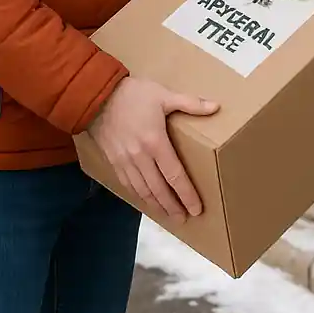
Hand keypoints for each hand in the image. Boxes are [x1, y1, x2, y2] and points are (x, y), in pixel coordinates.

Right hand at [87, 77, 218, 222]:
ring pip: (142, 191)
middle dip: (172, 206)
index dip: (186, 194)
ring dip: (156, 205)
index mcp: (155, 143)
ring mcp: (124, 161)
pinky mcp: (113, 161)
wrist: (97, 96)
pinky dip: (139, 196)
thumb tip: (216, 107)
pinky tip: (147, 200)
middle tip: (184, 218)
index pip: (174, 175)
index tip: (196, 208)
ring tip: (168, 214)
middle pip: (159, 189)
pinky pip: (128, 184)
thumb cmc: (133, 94)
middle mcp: (139, 157)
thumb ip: (191, 103)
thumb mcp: (165, 95)